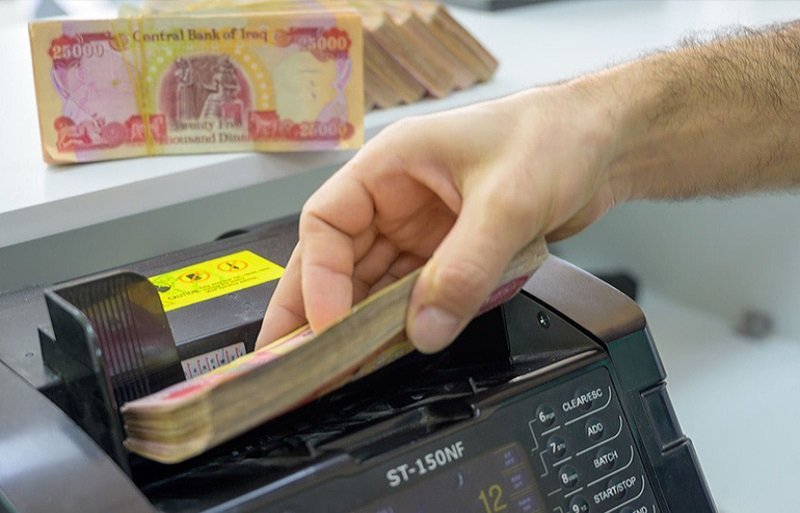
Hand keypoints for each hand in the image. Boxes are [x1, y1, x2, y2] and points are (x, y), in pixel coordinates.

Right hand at [256, 82, 621, 352]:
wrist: (604, 143)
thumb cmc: (553, 136)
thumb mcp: (505, 202)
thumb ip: (464, 268)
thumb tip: (426, 326)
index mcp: (391, 164)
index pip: (327, 223)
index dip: (318, 276)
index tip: (327, 324)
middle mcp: (398, 197)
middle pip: (340, 259)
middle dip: (321, 309)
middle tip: (299, 360)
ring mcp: (423, 227)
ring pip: (375, 281)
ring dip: (361, 322)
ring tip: (341, 367)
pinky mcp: (450, 251)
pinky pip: (415, 292)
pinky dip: (403, 320)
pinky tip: (392, 348)